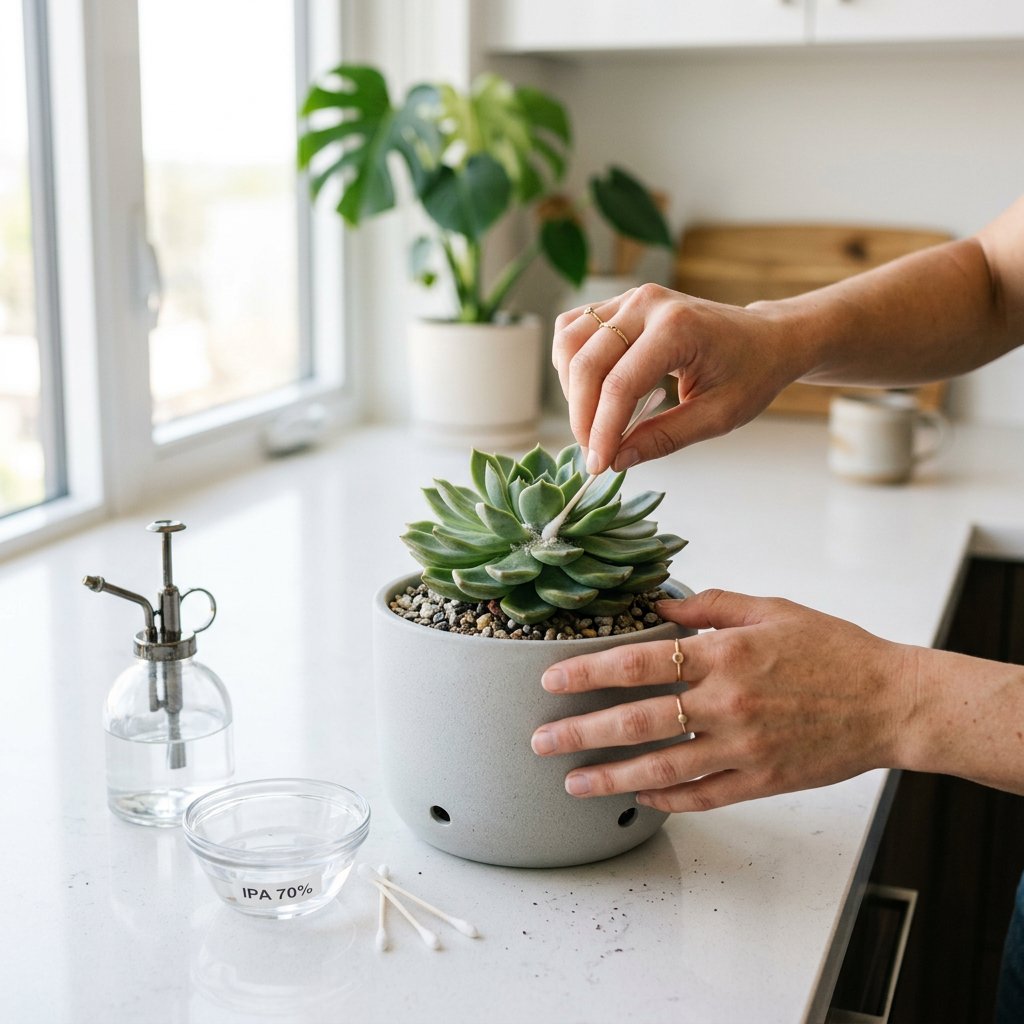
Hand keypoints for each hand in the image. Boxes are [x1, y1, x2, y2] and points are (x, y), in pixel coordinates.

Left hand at [530, 589, 913, 811]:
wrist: (890, 701)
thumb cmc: (832, 649)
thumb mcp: (771, 609)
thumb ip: (710, 607)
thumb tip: (658, 605)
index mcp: (725, 655)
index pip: (638, 662)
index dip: (588, 671)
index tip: (550, 679)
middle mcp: (727, 703)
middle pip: (637, 720)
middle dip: (581, 731)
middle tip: (541, 741)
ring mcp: (743, 748)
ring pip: (662, 768)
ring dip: (611, 776)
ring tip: (572, 781)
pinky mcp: (761, 781)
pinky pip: (702, 796)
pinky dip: (666, 800)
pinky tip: (638, 798)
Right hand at [551, 284, 808, 472]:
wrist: (765, 338)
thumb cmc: (750, 374)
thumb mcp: (717, 417)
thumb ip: (664, 438)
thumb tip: (616, 460)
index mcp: (678, 328)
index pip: (620, 385)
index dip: (602, 430)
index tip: (599, 465)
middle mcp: (648, 304)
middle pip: (587, 364)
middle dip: (582, 417)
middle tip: (594, 454)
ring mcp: (630, 298)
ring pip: (570, 344)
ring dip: (571, 391)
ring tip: (593, 424)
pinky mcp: (620, 303)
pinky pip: (573, 330)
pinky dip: (570, 364)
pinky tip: (588, 392)